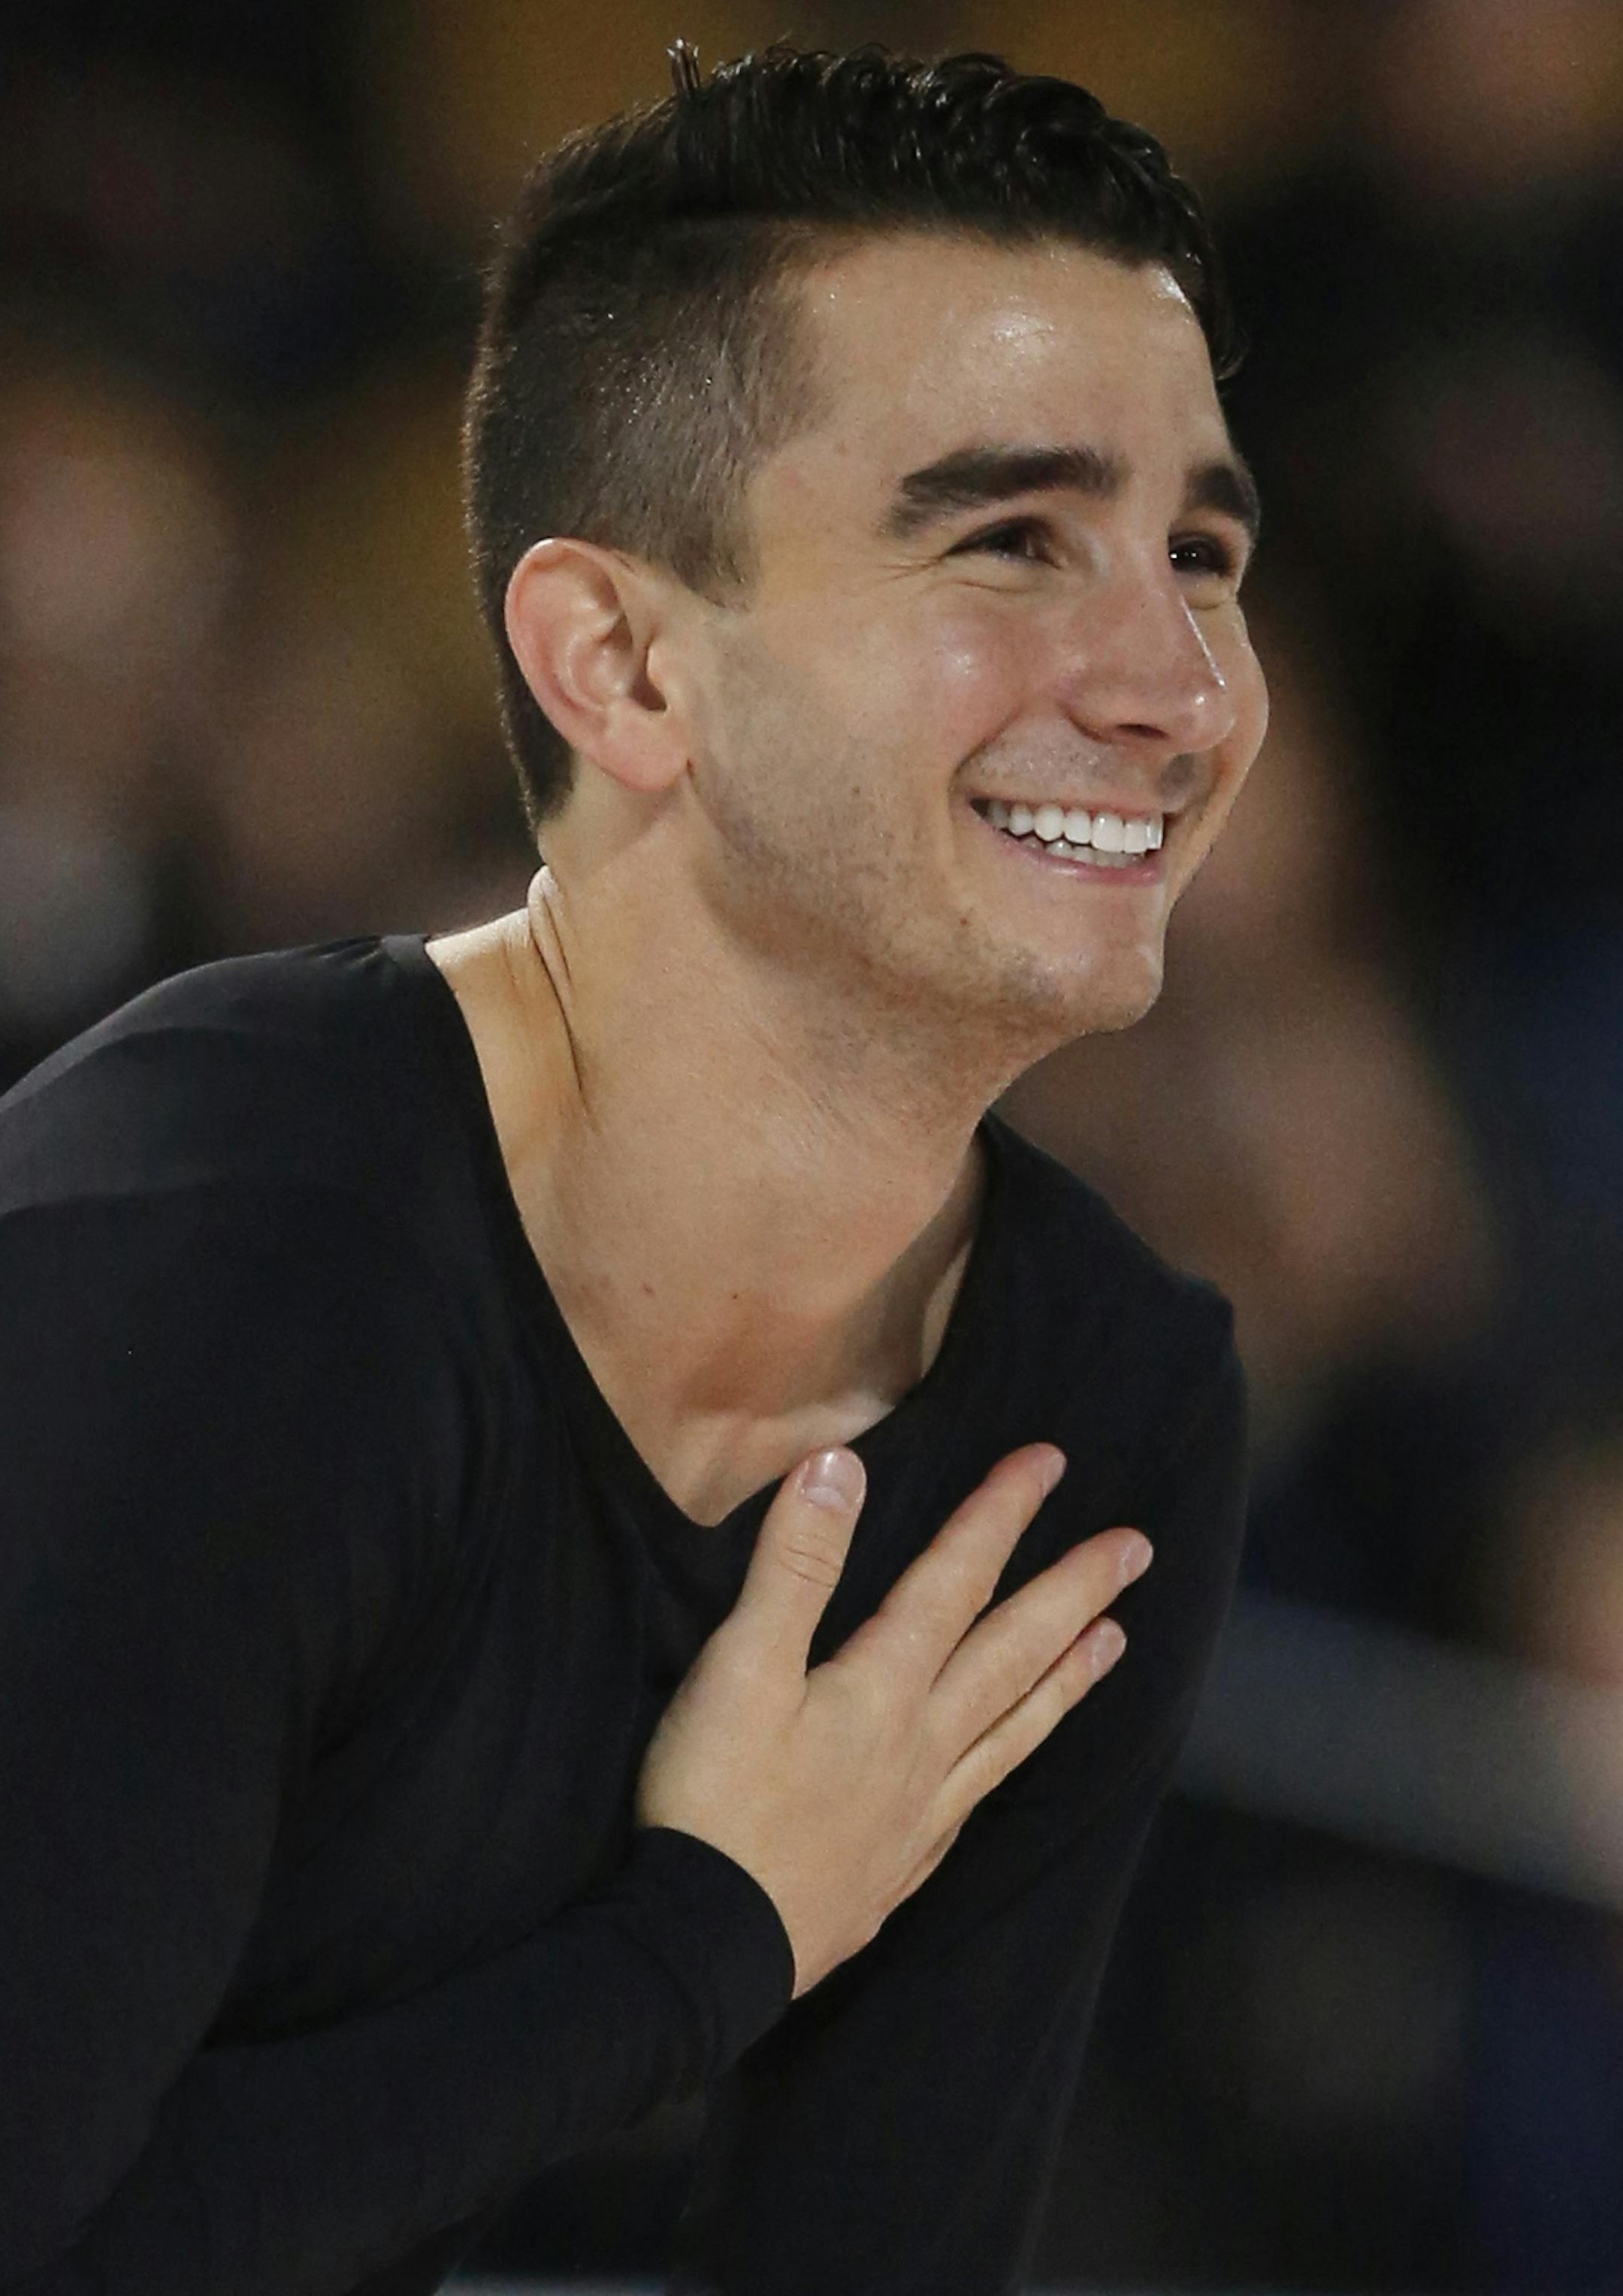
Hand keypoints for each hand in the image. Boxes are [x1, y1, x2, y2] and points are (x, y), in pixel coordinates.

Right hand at [633, 1442, 1148, 1997]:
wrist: (707, 1947)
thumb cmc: (713, 1799)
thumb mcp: (740, 1669)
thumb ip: (793, 1567)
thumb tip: (840, 1464)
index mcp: (883, 1689)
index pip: (956, 1582)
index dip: (1000, 1515)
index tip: (1051, 1461)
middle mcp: (922, 1746)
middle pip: (1012, 1653)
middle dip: (1072, 1592)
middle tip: (1136, 1549)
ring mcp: (919, 1812)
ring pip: (1014, 1727)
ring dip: (1066, 1677)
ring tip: (1116, 1641)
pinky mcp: (900, 1866)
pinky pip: (980, 1796)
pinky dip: (1013, 1760)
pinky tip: (1012, 1760)